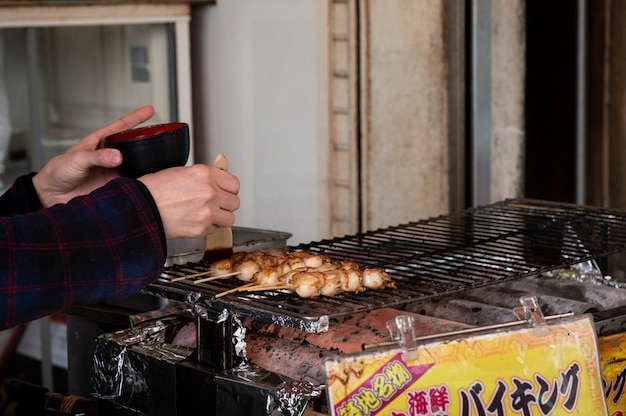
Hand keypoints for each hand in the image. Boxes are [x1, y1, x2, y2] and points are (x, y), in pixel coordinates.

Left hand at [32, 106, 154, 206]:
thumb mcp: (76, 159)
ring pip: (134, 163)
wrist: (53, 196)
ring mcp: (113, 170)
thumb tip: (117, 156)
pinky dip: (139, 181)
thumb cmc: (58, 173)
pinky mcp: (114, 186)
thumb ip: (97, 157)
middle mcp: (108, 155)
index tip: (150, 110)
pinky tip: (146, 181)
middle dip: (146, 140)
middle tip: (161, 136)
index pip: (121, 127)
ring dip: (145, 162)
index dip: (136, 118)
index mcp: (99, 142)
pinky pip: (131, 182)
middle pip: (132, 144)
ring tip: (158, 159)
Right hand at [138, 164, 240, 239]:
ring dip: (221, 217)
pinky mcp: (201, 228)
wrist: (139, 209)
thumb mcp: (182, 172)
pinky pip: (216, 229)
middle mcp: (209, 192)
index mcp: (204, 174)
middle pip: (235, 201)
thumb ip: (204, 177)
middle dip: (225, 204)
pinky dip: (209, 227)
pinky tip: (197, 221)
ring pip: (230, 218)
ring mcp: (207, 212)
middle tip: (215, 204)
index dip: (228, 189)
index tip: (224, 192)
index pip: (234, 184)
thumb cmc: (154, 190)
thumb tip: (218, 182)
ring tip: (208, 214)